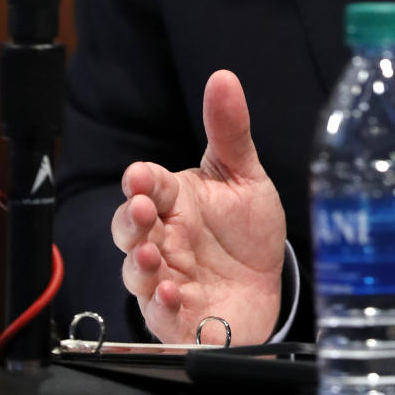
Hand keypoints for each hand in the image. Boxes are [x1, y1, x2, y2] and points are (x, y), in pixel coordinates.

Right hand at [111, 69, 286, 344]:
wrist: (265, 288)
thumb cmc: (247, 232)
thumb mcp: (245, 177)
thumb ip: (230, 131)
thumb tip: (223, 77)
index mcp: (176, 201)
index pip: (148, 185)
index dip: (141, 181)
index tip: (140, 177)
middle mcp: (164, 238)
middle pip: (129, 228)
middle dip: (129, 220)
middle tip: (141, 210)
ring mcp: (166, 278)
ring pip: (136, 272)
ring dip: (139, 264)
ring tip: (152, 255)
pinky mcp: (176, 317)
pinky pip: (158, 314)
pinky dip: (161, 305)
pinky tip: (173, 293)